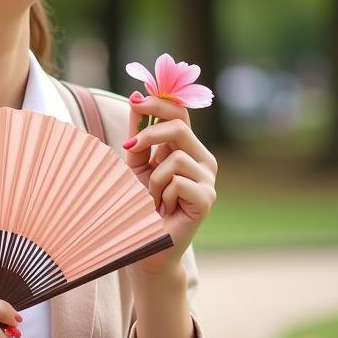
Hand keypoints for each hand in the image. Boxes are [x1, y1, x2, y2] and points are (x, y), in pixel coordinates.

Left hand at [122, 92, 217, 273]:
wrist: (144, 241)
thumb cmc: (139, 202)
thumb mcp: (135, 162)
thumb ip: (139, 133)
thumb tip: (137, 97)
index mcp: (187, 148)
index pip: (180, 113)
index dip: (159, 102)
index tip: (136, 100)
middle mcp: (202, 160)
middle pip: (179, 126)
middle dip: (149, 134)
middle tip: (129, 149)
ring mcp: (208, 180)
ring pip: (175, 158)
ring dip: (154, 178)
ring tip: (153, 197)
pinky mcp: (207, 199)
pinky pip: (179, 181)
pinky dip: (163, 194)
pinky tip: (165, 208)